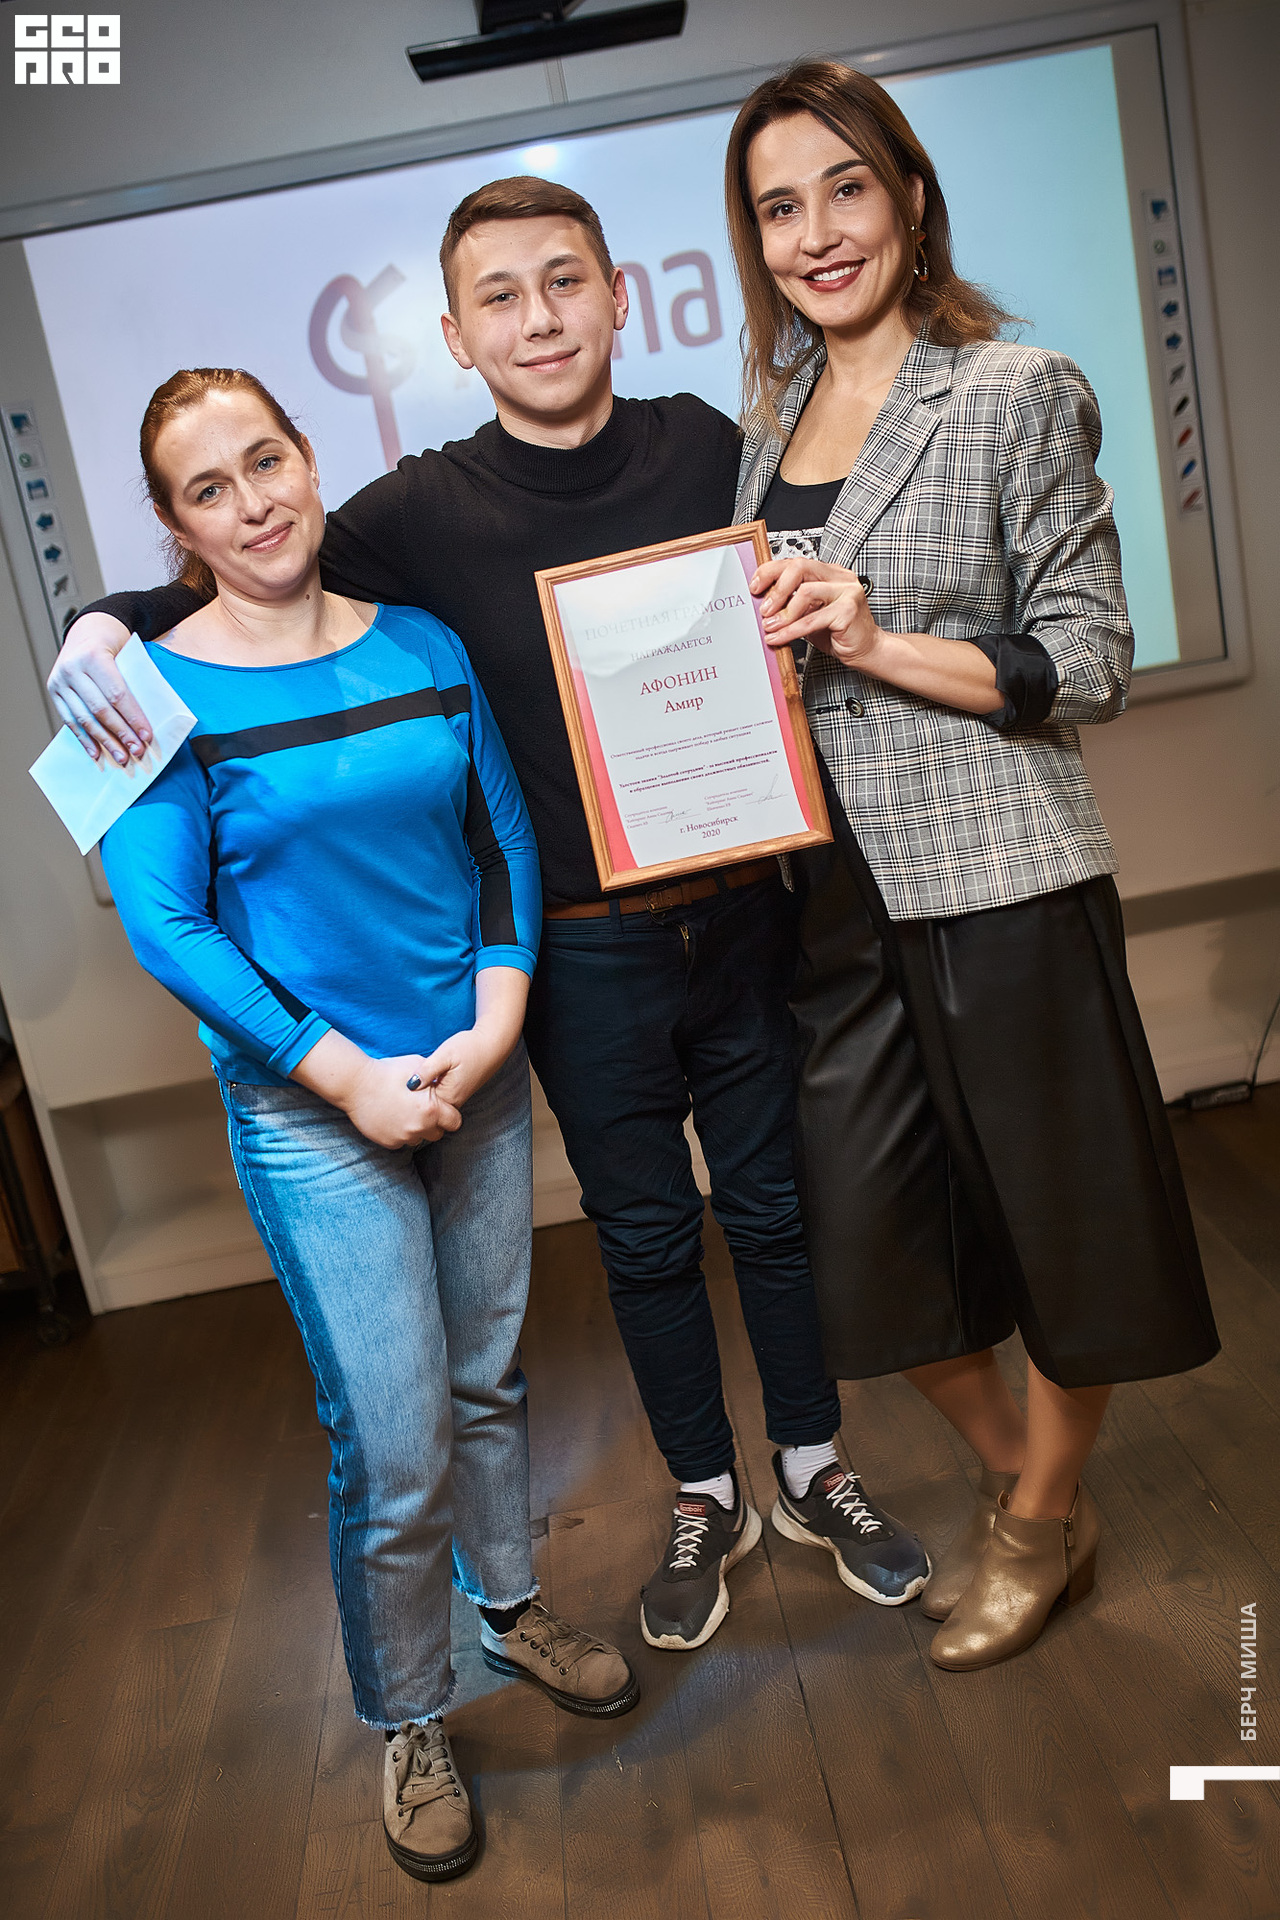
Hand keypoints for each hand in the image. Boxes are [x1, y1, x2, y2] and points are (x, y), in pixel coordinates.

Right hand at [47, 611, 151, 763]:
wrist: (87, 629)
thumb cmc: (113, 643)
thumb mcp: (126, 654)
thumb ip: (133, 682)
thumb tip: (146, 719)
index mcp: (93, 656)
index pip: (116, 694)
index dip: (132, 717)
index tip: (146, 735)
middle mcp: (72, 669)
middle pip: (100, 709)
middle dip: (121, 734)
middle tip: (136, 750)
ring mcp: (60, 681)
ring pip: (84, 718)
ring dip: (104, 741)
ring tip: (121, 756)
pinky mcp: (55, 691)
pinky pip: (70, 720)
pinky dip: (84, 738)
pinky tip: (96, 753)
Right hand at [339, 1053, 461, 1149]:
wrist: (356, 1084)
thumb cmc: (388, 1071)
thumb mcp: (418, 1066)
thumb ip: (435, 1078)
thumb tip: (442, 1083)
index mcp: (432, 1109)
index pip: (455, 1122)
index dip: (450, 1114)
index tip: (441, 1107)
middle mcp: (420, 1127)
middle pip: (438, 1133)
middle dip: (434, 1124)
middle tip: (422, 1110)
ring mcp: (404, 1137)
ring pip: (419, 1139)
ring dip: (416, 1129)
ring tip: (404, 1112)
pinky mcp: (389, 1143)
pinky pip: (402, 1141)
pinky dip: (400, 1133)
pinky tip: (391, 1117)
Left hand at [415, 1022, 513, 1112]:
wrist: (492, 1044)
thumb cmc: (469, 1047)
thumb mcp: (445, 1055)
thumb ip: (427, 1070)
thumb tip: (410, 1085)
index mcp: (448, 1096)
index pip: (420, 1104)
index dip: (409, 1093)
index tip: (402, 1080)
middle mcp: (453, 1102)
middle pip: (426, 1106)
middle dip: (414, 1095)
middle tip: (406, 1077)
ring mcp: (456, 1099)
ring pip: (432, 1102)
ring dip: (423, 1091)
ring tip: (416, 1075)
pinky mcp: (458, 1093)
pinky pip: (439, 1096)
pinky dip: (431, 1088)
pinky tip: (428, 1075)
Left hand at [751, 555, 879, 669]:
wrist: (867, 650)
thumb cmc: (838, 632)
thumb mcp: (810, 613)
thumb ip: (792, 604)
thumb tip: (763, 604)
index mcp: (830, 573)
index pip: (795, 562)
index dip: (771, 572)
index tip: (755, 587)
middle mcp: (839, 577)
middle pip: (800, 567)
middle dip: (776, 588)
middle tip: (763, 609)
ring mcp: (847, 591)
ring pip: (805, 592)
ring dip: (782, 612)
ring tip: (769, 626)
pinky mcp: (848, 611)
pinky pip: (812, 619)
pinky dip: (790, 631)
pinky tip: (778, 637)